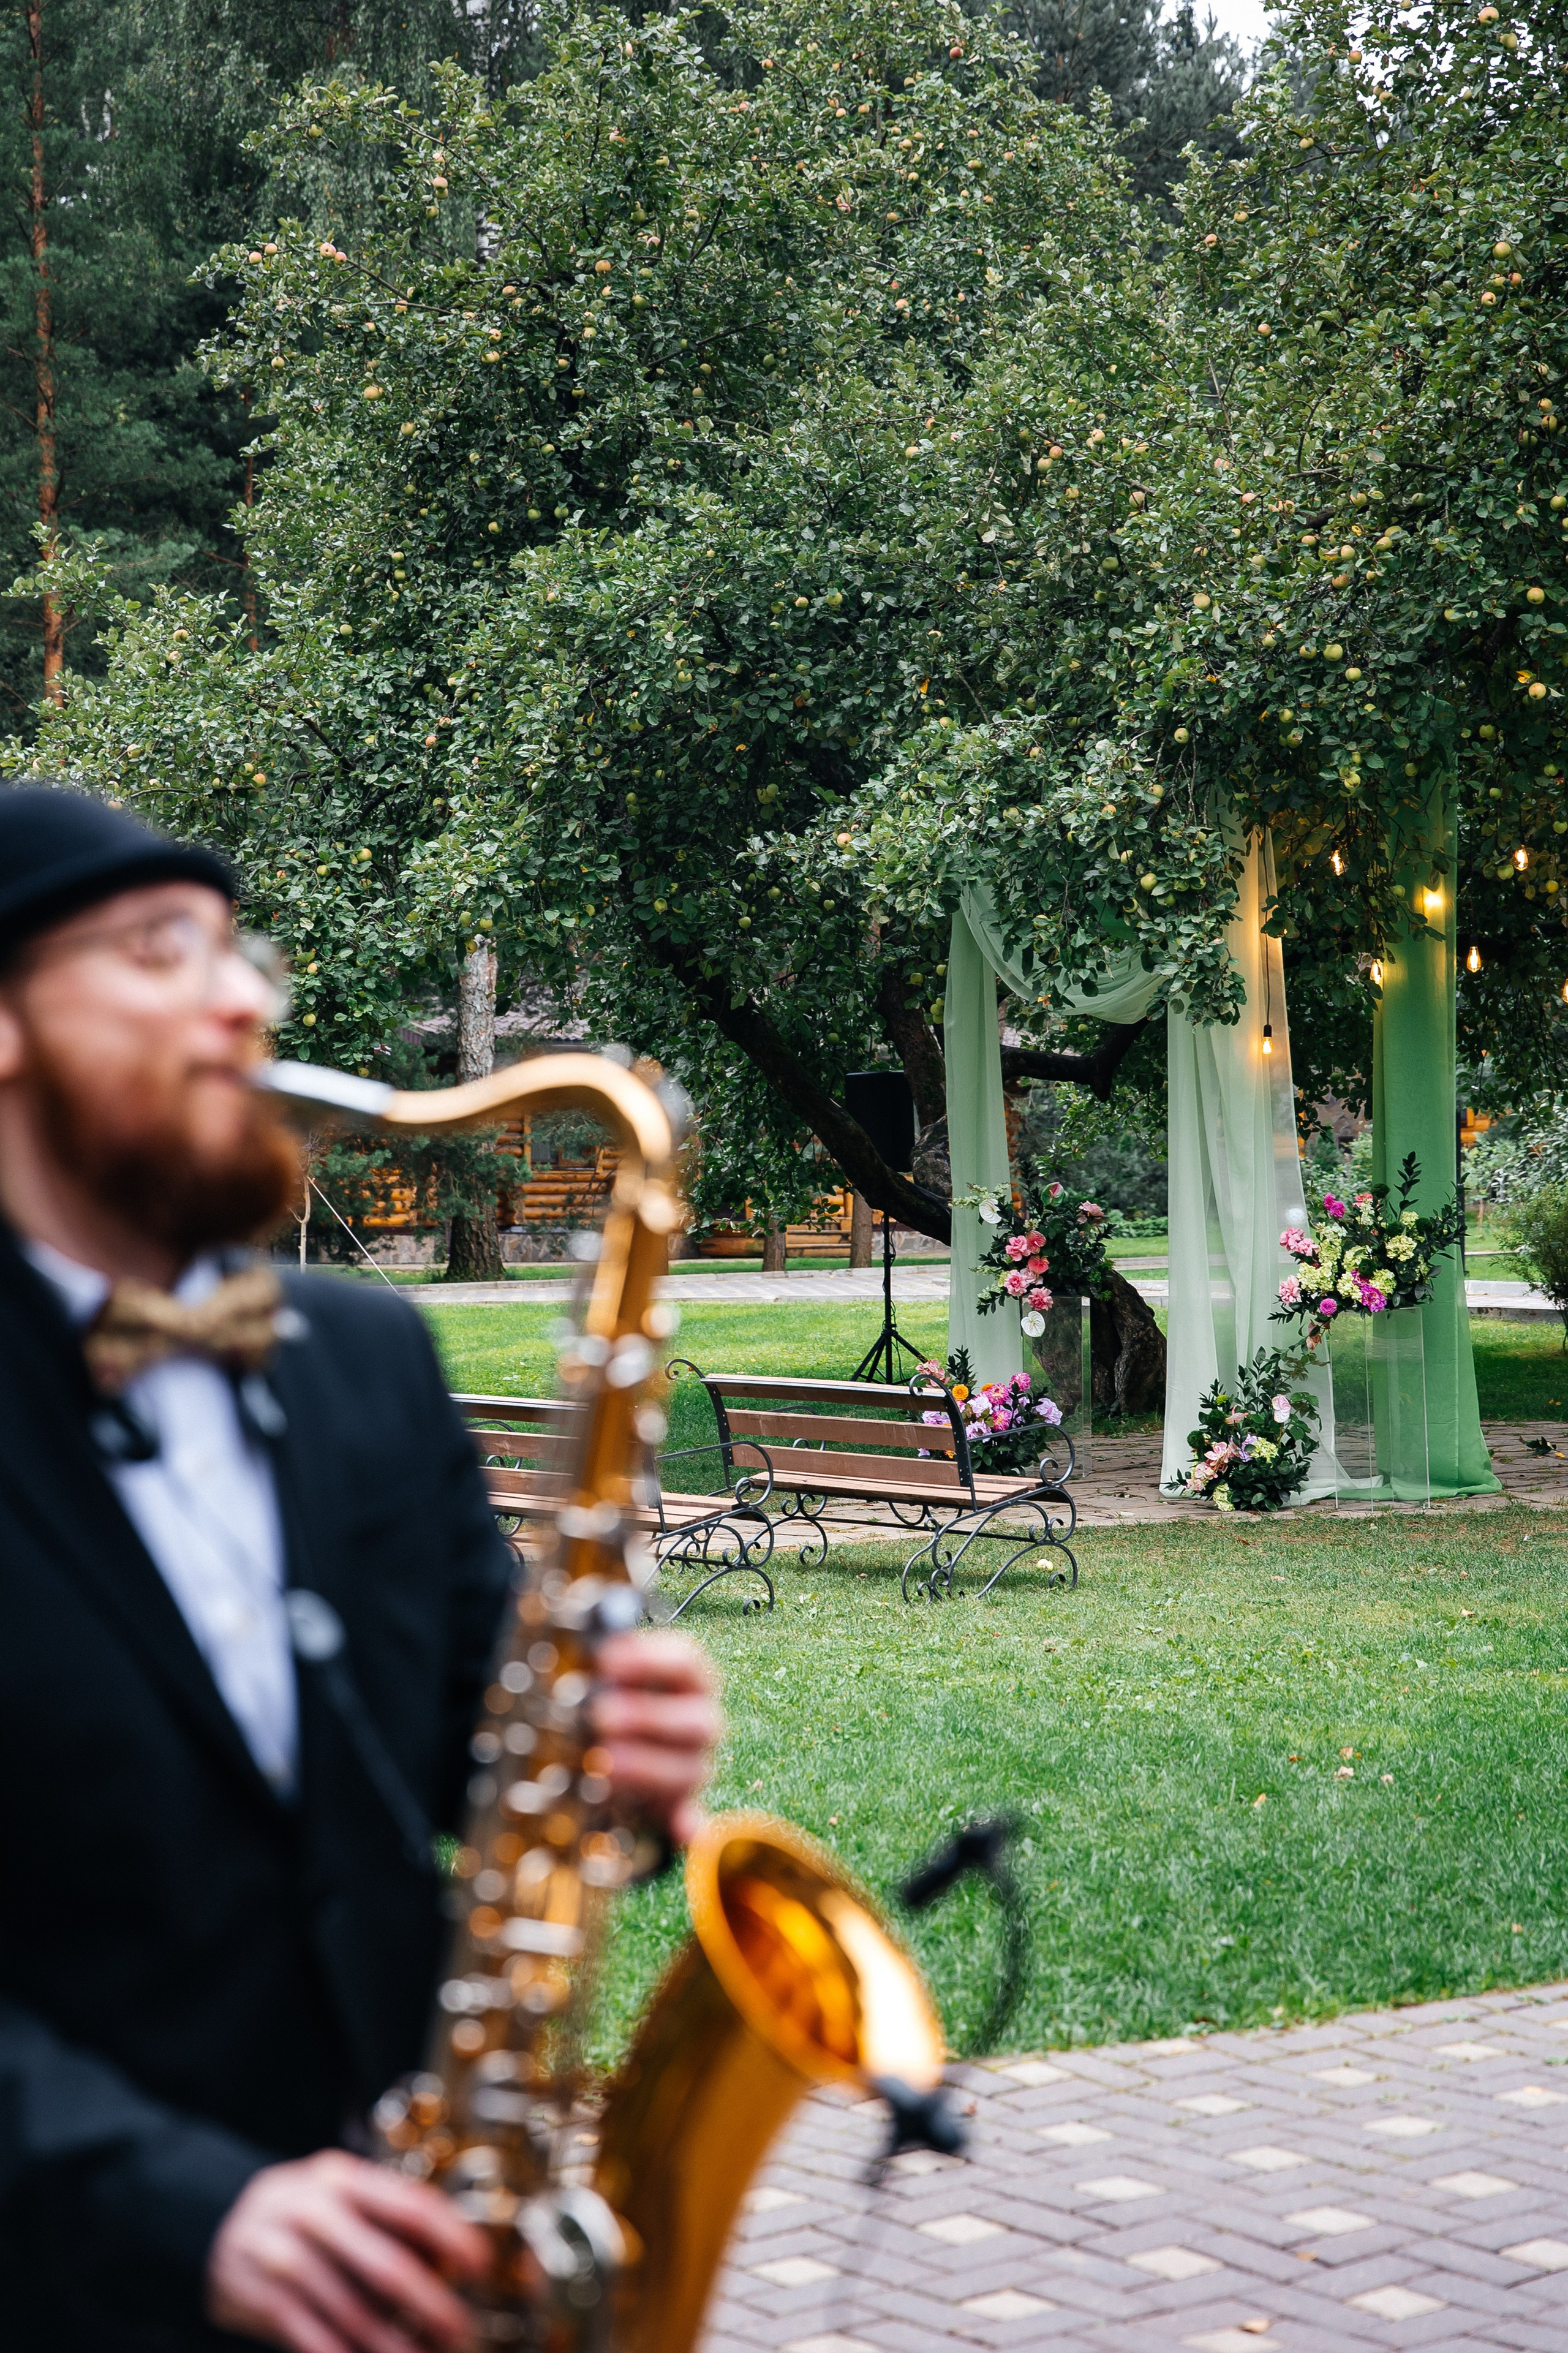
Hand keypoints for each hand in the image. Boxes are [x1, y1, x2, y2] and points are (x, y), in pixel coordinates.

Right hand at [206, 2149, 487, 2352]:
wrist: (215, 2223)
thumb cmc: (300, 2210)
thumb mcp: (340, 2192)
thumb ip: (387, 2214)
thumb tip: (450, 2256)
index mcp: (341, 2177)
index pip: (409, 2204)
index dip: (452, 2237)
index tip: (481, 2267)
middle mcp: (311, 2212)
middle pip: (387, 2267)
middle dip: (432, 2307)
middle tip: (462, 2331)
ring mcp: (281, 2257)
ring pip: (352, 2314)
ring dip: (395, 2345)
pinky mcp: (259, 2300)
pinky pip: (313, 2339)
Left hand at [592, 1629, 721, 1846]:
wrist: (612, 1743)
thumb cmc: (609, 1699)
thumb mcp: (608, 1679)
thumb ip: (602, 1670)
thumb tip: (585, 1659)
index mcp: (688, 1680)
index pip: (687, 1662)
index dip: (648, 1660)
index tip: (606, 1661)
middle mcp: (700, 1720)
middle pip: (696, 1721)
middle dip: (646, 1718)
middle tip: (601, 1717)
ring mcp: (694, 1764)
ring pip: (691, 1770)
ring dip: (648, 1767)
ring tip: (605, 1764)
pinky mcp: (680, 1804)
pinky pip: (690, 1818)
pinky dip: (687, 1824)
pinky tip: (682, 1829)